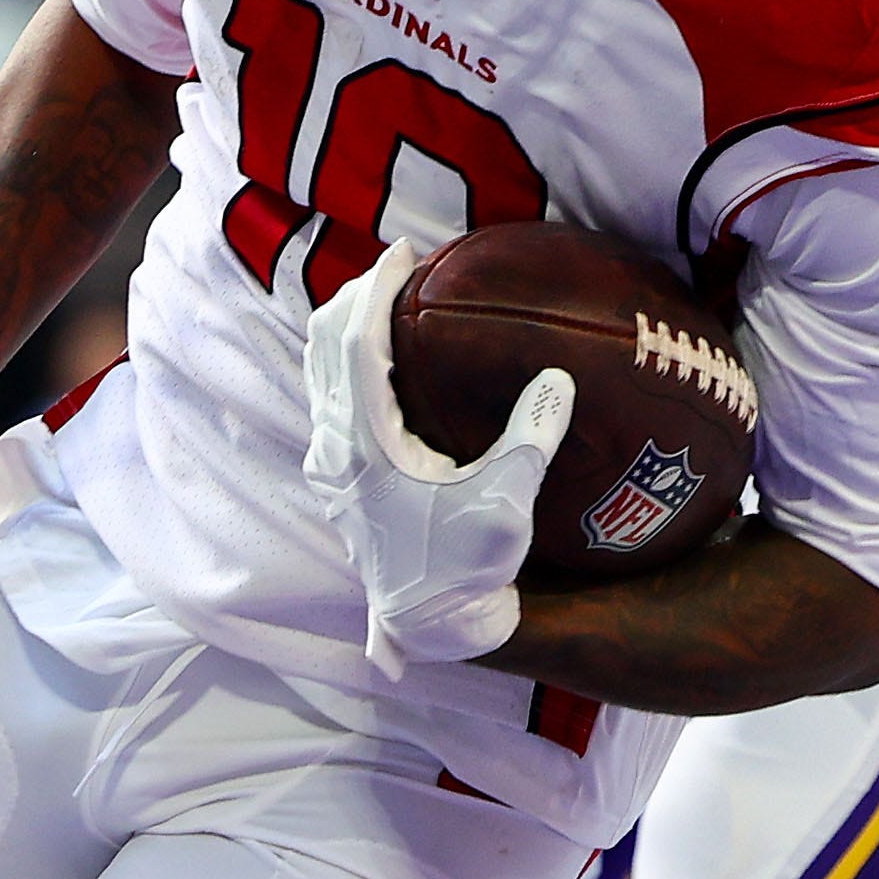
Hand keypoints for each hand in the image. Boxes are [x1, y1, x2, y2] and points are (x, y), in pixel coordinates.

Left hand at [303, 239, 567, 679]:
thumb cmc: (465, 567)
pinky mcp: (337, 476)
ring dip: (347, 328)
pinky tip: (384, 360)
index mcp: (367, 446)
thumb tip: (558, 379)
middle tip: (398, 266)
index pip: (357, 346)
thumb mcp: (506, 504)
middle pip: (325, 346)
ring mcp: (329, 463)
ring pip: (320, 371)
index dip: (377, 290)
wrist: (427, 625)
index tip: (403, 253)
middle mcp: (335, 448)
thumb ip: (531, 439)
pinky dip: (347, 362)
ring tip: (388, 299)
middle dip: (356, 296)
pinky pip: (328, 397)